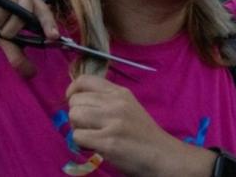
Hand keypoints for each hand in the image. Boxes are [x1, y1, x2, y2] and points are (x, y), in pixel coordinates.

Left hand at [67, 75, 189, 175]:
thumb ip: (106, 100)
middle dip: (76, 115)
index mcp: (120, 93)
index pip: (84, 80)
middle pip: (75, 100)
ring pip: (74, 115)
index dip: (72, 91)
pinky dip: (82, 144)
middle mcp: (116, 103)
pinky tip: (95, 147)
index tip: (74, 103)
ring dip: (77, 129)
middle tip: (88, 127)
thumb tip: (76, 100)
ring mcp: (113, 122)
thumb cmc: (143, 134)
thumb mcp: (128, 107)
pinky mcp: (109, 142)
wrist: (163, 156)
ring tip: (91, 137)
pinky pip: (78, 136)